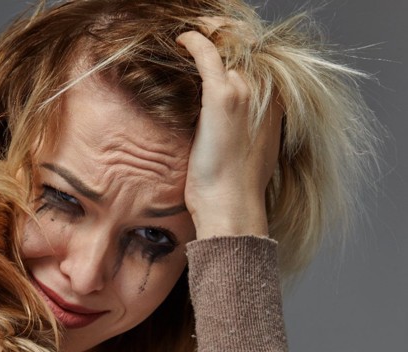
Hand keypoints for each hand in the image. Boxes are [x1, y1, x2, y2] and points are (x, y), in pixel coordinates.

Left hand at [176, 30, 282, 238]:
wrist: (231, 206)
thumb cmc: (234, 188)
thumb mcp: (249, 153)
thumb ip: (246, 129)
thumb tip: (231, 125)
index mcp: (277, 106)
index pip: (256, 64)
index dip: (235, 52)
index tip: (216, 50)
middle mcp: (266, 93)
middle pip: (241, 52)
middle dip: (220, 43)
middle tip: (198, 39)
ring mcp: (246, 92)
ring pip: (225, 50)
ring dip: (205, 41)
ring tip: (187, 41)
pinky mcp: (222, 97)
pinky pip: (207, 54)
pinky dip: (194, 42)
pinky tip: (181, 40)